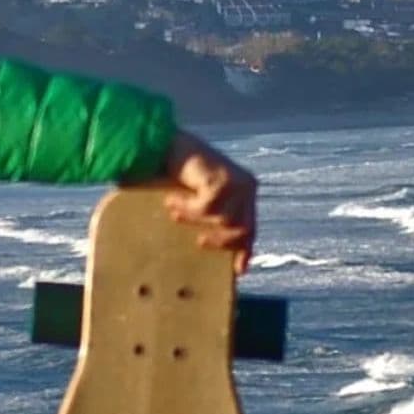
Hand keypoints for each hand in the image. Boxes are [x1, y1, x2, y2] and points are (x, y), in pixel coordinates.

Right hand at [164, 130, 257, 273]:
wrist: (162, 143)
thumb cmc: (176, 171)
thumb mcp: (198, 199)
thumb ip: (211, 218)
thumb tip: (212, 252)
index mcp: (245, 191)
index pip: (251, 226)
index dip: (245, 249)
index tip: (239, 271)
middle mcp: (247, 186)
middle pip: (243, 229)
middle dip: (221, 241)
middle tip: (199, 242)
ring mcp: (237, 183)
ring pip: (223, 222)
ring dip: (194, 218)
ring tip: (174, 208)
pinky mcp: (222, 181)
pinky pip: (206, 210)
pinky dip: (187, 208)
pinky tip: (172, 197)